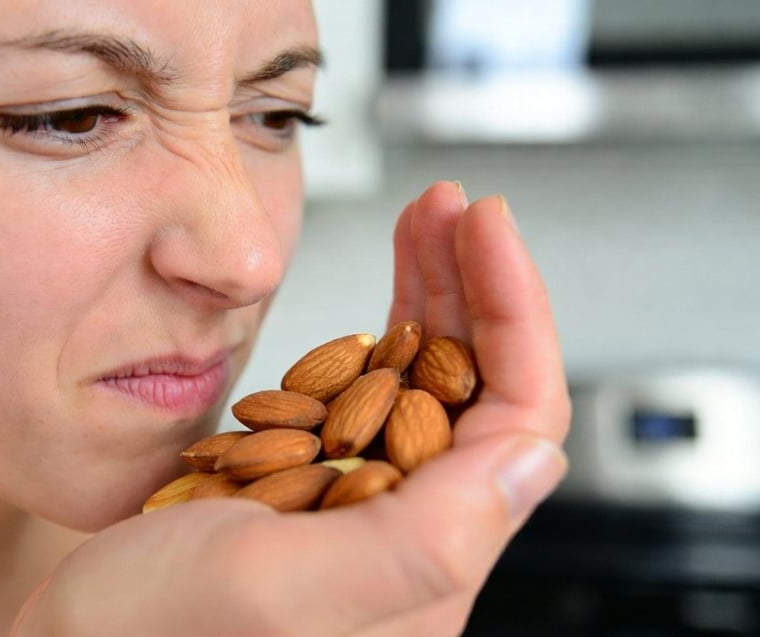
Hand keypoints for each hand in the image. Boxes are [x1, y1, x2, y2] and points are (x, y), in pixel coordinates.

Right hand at [9, 181, 570, 636]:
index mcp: (424, 560)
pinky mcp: (316, 489)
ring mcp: (361, 507)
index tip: (487, 223)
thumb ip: (423, 543)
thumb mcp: (279, 589)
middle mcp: (406, 533)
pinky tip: (372, 300)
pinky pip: (370, 402)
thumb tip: (533, 460)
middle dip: (471, 283)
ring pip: (426, 386)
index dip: (513, 310)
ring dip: (429, 297)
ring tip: (421, 220)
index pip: (515, 415)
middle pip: (475, 387)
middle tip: (449, 205)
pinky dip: (375, 335)